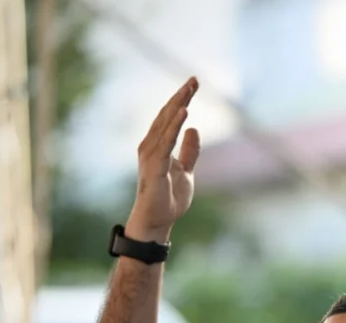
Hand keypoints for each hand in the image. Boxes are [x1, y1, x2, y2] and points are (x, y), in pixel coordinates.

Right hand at [125, 78, 200, 243]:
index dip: (181, 99)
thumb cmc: (168, 198)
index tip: (193, 84)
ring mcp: (151, 154)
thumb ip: (189, 150)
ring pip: (166, 123)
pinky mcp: (155, 165)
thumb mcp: (185, 170)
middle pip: (167, 114)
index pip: (170, 117)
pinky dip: (175, 125)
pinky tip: (184, 111)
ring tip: (190, 89)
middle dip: (181, 96)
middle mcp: (150, 145)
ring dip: (178, 104)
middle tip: (194, 79)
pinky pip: (166, 141)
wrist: (158, 220)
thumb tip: (194, 129)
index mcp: (157, 145)